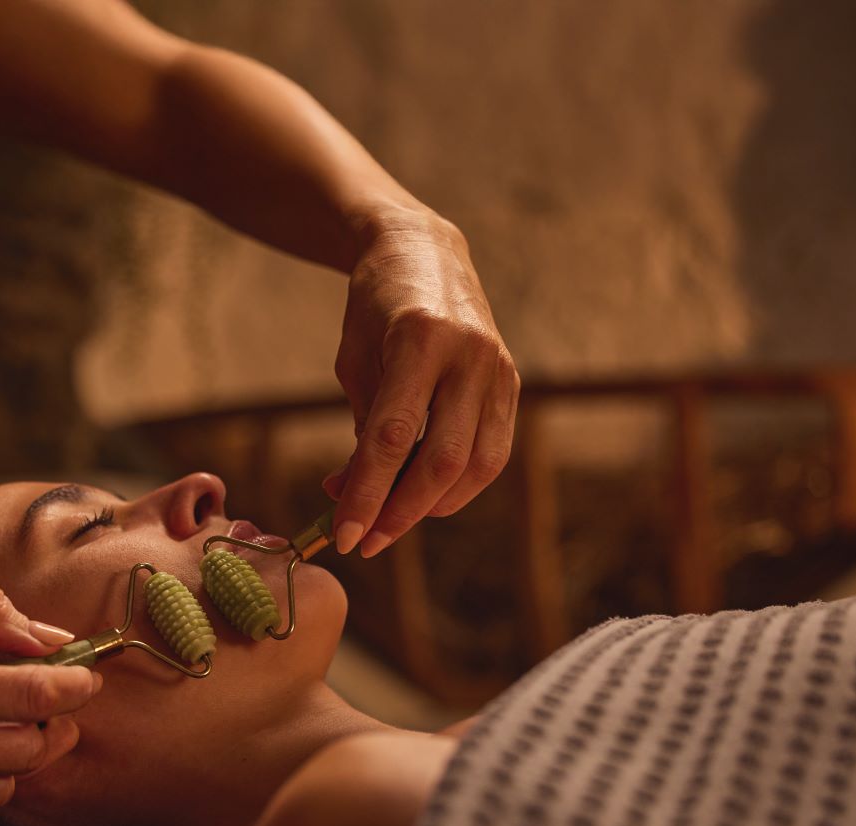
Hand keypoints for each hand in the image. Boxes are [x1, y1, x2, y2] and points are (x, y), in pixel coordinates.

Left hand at [325, 211, 519, 555]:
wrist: (425, 253)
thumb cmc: (375, 311)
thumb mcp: (355, 363)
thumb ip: (364, 431)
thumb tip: (356, 499)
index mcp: (419, 340)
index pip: (393, 438)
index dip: (368, 495)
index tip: (342, 537)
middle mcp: (469, 355)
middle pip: (442, 462)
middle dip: (400, 513)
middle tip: (365, 542)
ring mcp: (499, 370)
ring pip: (476, 467)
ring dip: (431, 506)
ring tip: (390, 518)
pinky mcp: (512, 386)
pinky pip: (491, 455)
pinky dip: (458, 487)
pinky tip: (424, 494)